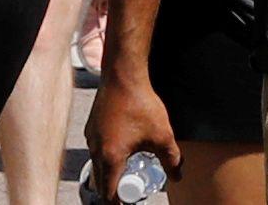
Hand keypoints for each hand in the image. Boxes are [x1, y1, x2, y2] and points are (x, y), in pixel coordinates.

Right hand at [87, 72, 181, 201]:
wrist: (123, 75)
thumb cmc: (141, 104)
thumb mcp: (162, 135)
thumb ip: (171, 160)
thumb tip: (177, 177)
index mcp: (110, 158)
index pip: (109, 193)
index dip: (119, 203)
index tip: (128, 202)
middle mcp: (96, 150)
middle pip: (100, 182)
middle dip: (115, 190)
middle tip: (131, 188)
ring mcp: (90, 137)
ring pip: (97, 165)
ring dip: (109, 172)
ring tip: (128, 169)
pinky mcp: (91, 126)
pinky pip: (96, 149)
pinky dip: (105, 155)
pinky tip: (121, 147)